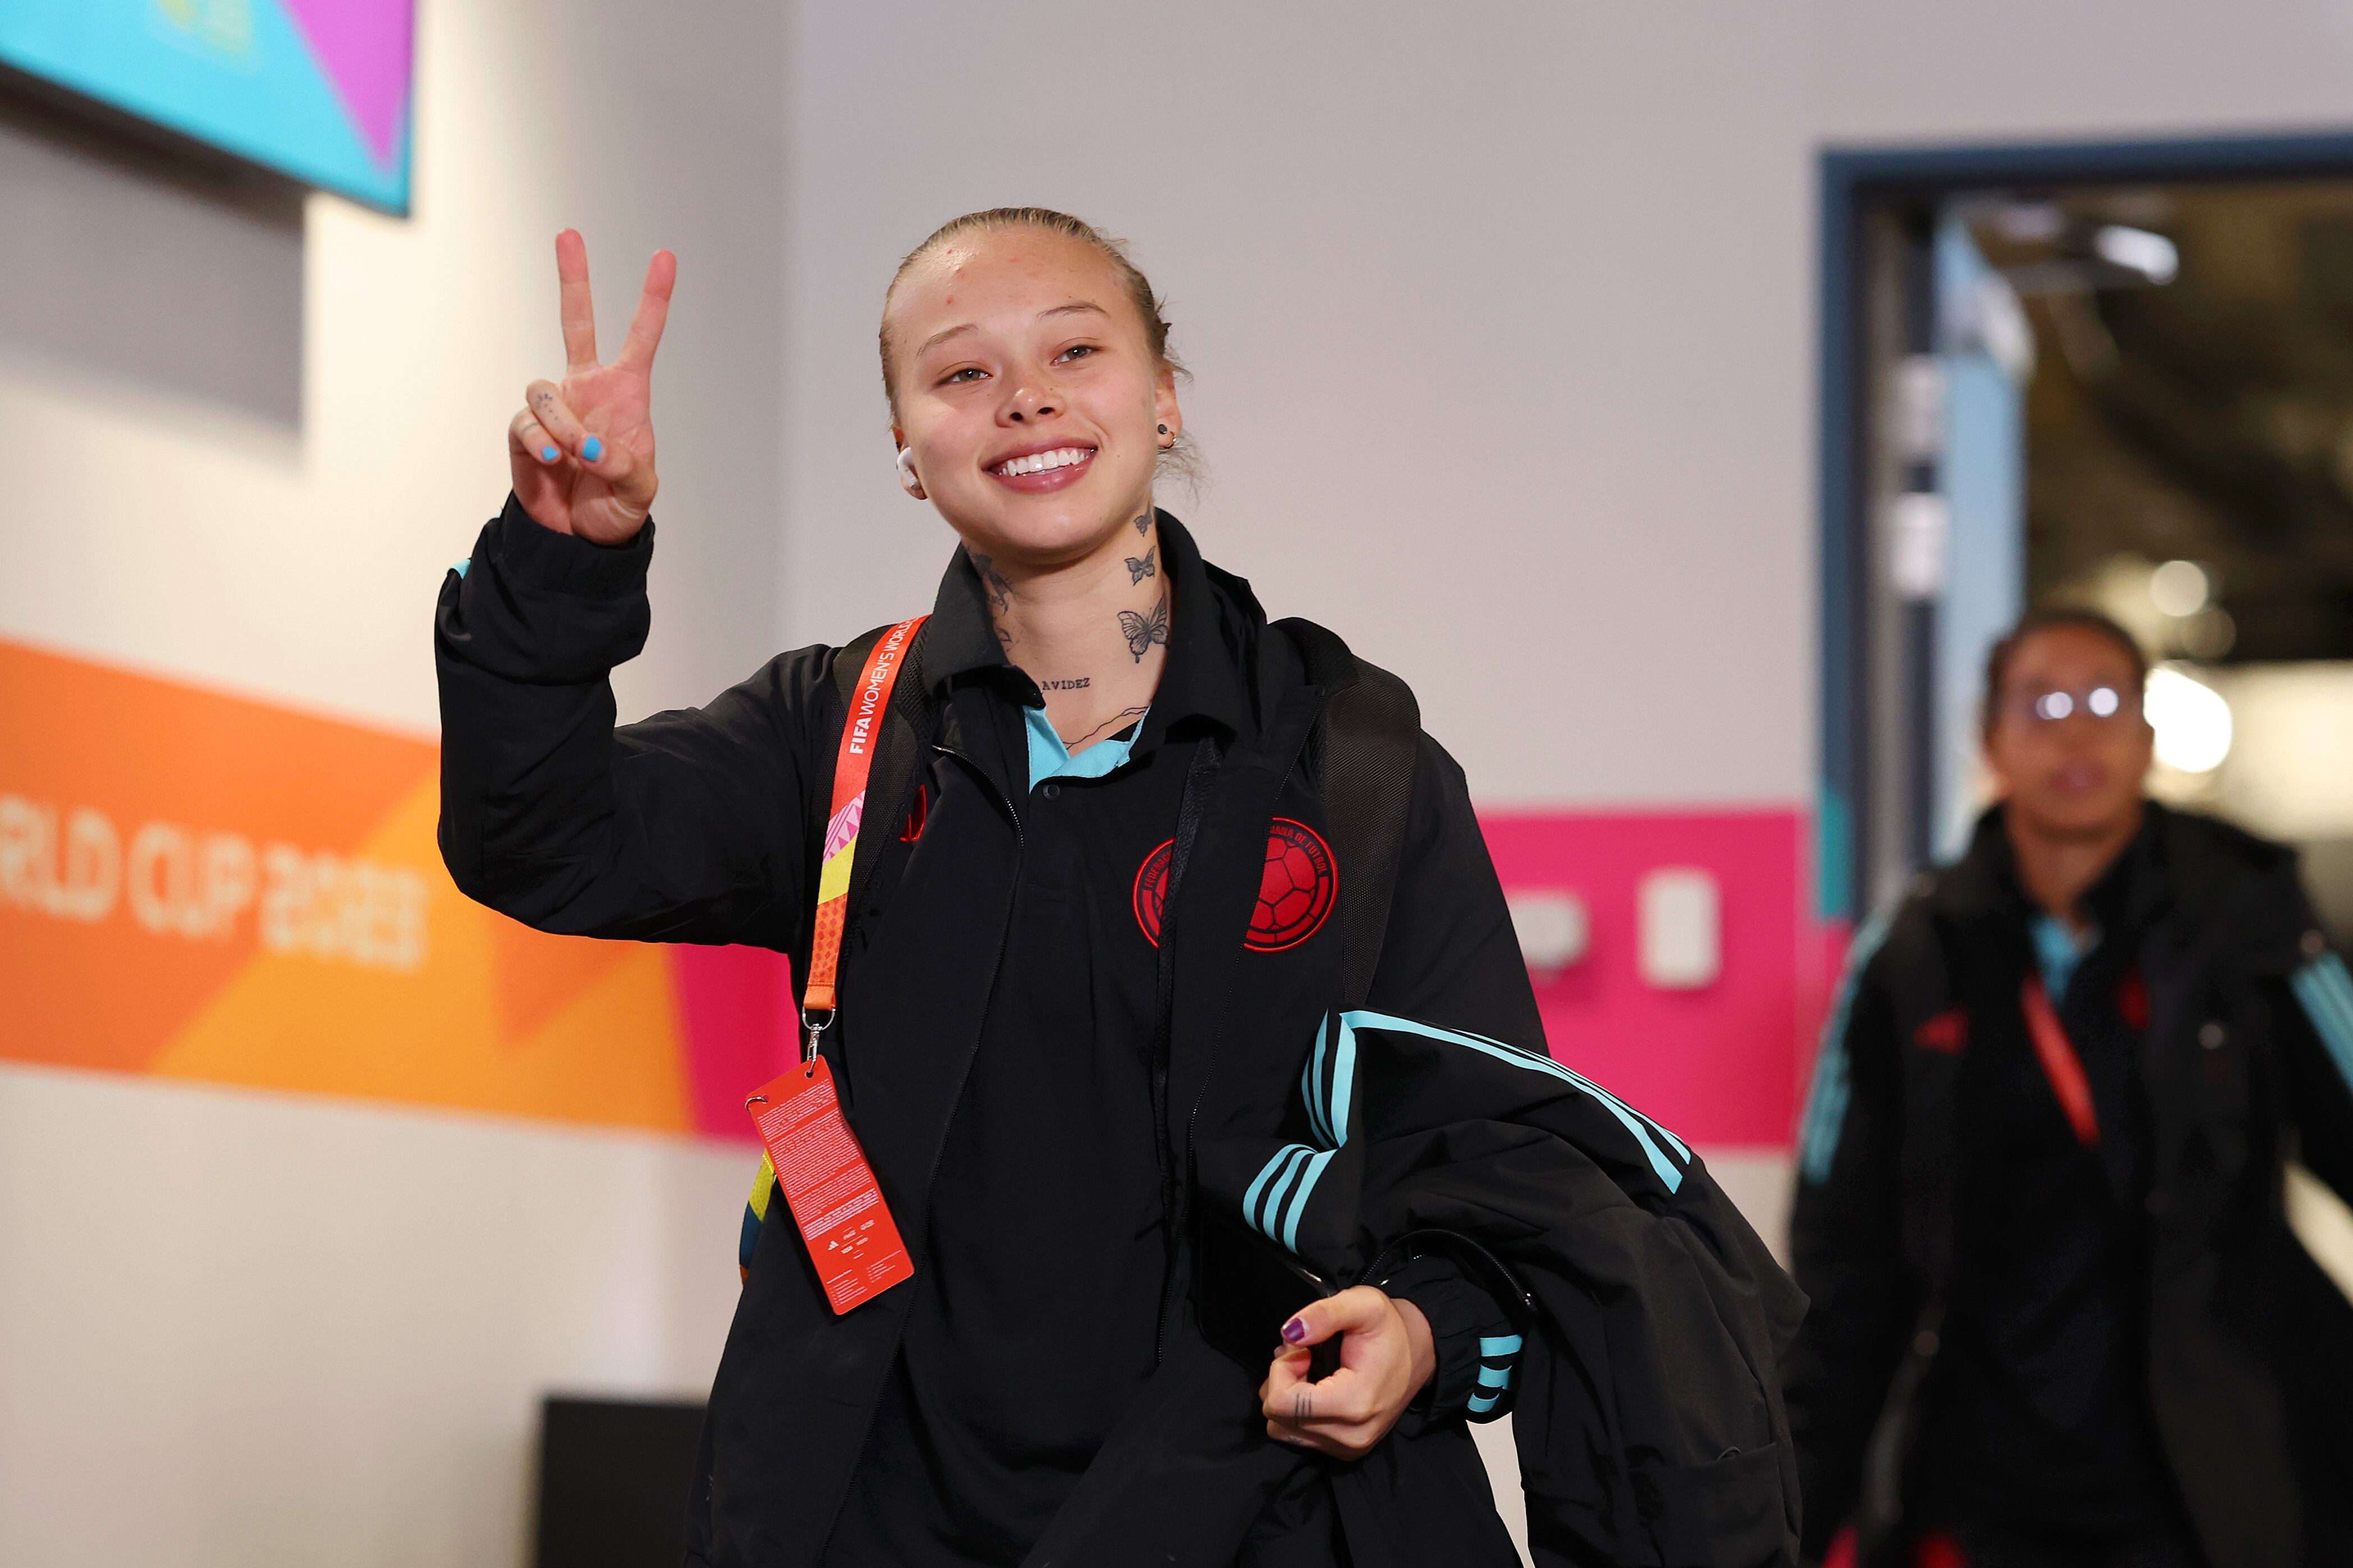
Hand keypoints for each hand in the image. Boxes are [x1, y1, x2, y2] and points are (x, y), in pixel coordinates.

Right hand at [507, 230, 675, 544]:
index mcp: (626, 393)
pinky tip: (555, 463)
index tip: (664, 257)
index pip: (642, 338)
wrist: (582, 537)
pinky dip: (542, 444)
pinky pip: (527, 423)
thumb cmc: (619, 505)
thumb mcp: (639, 490)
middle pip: (576, 322)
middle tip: (568, 233)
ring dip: (559, 422)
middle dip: (573, 278)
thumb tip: (587, 445)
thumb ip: (622, 465)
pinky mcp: (525, 432)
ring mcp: (554, 407)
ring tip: (572, 456)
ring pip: (544, 389)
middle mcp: (587, 389)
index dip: (653, 300)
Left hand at [1259, 1285, 1435, 1459]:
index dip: (1281, 1370)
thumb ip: (1324, 1314)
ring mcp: (1348, 1448)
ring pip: (1282, 1430)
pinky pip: (1297, 1437)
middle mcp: (1351, 1436)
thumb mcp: (1363, 1304)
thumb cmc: (1389, 1328)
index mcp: (1354, 1403)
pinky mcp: (1346, 1451)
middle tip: (1304, 1357)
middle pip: (1277, 1419)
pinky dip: (1296, 1412)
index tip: (1302, 1350)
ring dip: (1286, 1398)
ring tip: (1308, 1372)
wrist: (1417, 1353)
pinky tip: (1314, 1389)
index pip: (1282, 1403)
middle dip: (1281, 1382)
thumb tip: (1290, 1332)